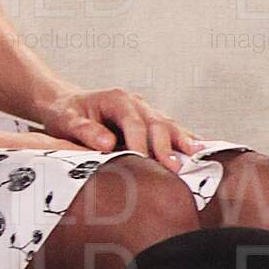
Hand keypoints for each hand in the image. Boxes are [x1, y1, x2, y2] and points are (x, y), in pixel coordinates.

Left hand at [39, 86, 203, 170]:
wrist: (67, 104)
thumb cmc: (66, 113)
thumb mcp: (67, 120)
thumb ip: (86, 131)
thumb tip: (108, 144)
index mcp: (117, 99)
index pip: (134, 123)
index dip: (141, 144)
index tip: (144, 162)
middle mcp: (137, 103)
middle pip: (158, 123)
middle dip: (167, 146)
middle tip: (175, 169)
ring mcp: (147, 111)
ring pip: (170, 126)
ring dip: (183, 143)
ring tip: (198, 158)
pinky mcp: (151, 122)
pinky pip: (172, 131)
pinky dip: (186, 141)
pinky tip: (201, 152)